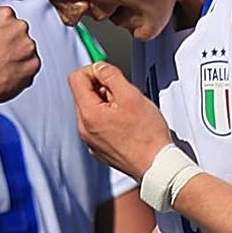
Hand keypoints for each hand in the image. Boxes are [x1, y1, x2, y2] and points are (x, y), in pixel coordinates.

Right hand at [0, 6, 40, 105]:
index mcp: (4, 15)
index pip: (7, 17)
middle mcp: (20, 28)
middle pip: (18, 31)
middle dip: (9, 40)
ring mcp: (29, 47)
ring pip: (25, 48)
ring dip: (16, 54)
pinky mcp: (34, 65)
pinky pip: (30, 64)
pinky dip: (21, 68)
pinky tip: (6, 72)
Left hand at [69, 61, 173, 182]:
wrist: (156, 165)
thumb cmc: (147, 136)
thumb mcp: (131, 95)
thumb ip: (111, 76)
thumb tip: (99, 66)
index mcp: (88, 114)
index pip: (75, 78)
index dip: (93, 70)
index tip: (108, 73)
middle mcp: (84, 129)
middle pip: (84, 94)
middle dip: (102, 88)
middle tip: (124, 96)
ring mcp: (90, 140)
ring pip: (92, 109)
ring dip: (108, 103)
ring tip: (127, 111)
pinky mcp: (99, 148)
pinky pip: (98, 125)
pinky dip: (110, 119)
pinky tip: (126, 124)